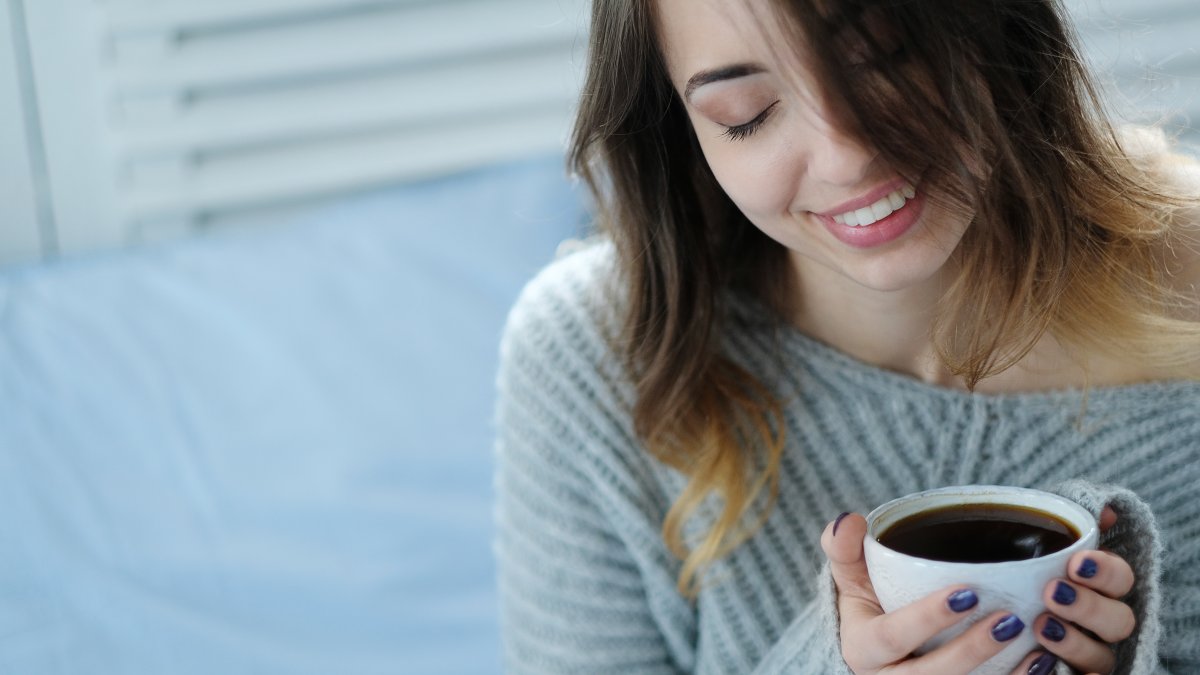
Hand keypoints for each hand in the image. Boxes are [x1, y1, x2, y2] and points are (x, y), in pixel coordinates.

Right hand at [822, 513, 1026, 673]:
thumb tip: (849, 521)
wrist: (874, 648)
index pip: (892, 636)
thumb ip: (844, 548)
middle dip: (971, 651)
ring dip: (1000, 674)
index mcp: (863, 648)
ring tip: (1036, 647)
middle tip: (1009, 620)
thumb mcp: (849, 575)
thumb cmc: (868, 603)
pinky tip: (1042, 663)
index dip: (927, 619)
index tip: (967, 593)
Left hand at [1012, 505, 1133, 674]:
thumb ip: (1067, 524)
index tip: (1074, 562)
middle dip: (1090, 606)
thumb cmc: (1018, 565)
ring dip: (1075, 643)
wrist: (985, 606)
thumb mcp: (1036, 539)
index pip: (1120, 577)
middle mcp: (1102, 621)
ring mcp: (1088, 652)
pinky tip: (1047, 666)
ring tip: (1041, 626)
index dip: (1105, 571)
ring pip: (1101, 657)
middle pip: (1119, 620)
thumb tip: (1106, 513)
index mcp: (1099, 584)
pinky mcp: (1068, 672)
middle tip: (1052, 592)